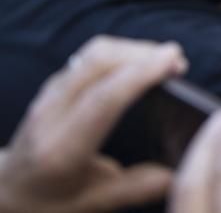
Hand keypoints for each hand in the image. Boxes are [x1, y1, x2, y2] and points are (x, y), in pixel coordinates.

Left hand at [0, 36, 186, 212]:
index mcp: (62, 149)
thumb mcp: (91, 204)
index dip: (141, 75)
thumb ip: (134, 188)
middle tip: (177, 60)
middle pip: (98, 62)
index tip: (174, 61)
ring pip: (93, 52)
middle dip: (142, 53)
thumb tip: (176, 174)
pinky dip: (120, 52)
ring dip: (132, 49)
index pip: (104, 100)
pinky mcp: (54, 85)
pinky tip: (139, 64)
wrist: (3, 192)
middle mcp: (51, 115)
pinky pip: (89, 55)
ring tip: (163, 60)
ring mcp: (49, 96)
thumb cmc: (45, 202)